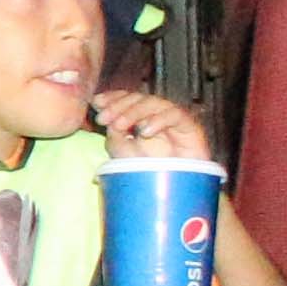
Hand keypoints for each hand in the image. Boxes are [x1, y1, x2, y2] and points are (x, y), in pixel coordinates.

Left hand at [89, 89, 210, 162]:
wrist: (175, 188)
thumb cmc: (148, 171)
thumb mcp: (122, 153)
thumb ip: (114, 134)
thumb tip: (106, 116)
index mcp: (140, 117)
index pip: (127, 98)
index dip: (113, 97)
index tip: (97, 103)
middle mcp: (156, 115)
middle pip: (139, 98)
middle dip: (118, 105)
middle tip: (102, 119)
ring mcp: (173, 119)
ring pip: (154, 103)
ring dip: (133, 112)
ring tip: (118, 126)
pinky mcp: (190, 126)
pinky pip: (174, 115)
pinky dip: (158, 120)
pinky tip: (144, 132)